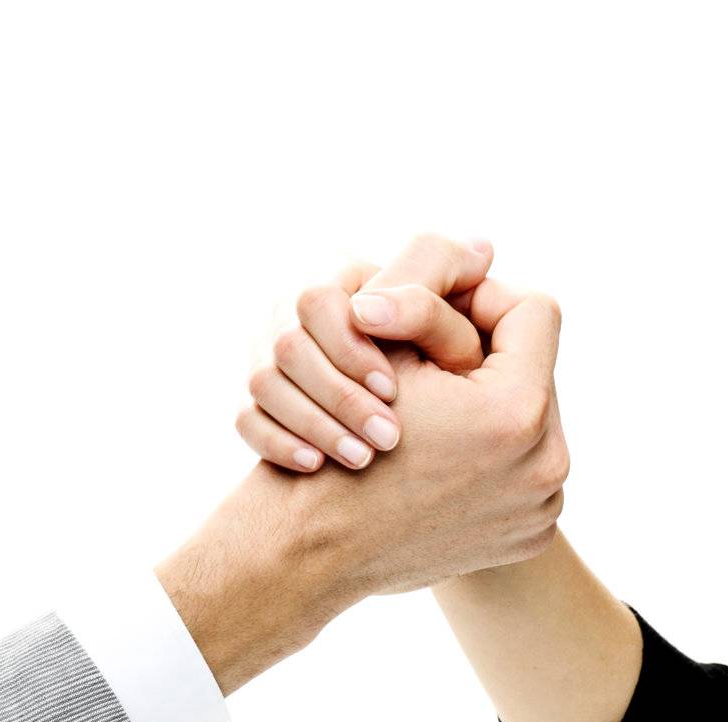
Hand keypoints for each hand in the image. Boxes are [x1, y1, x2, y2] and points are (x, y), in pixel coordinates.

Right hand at [239, 234, 495, 471]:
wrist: (395, 449)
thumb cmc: (436, 369)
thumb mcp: (445, 322)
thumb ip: (451, 283)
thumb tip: (482, 248)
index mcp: (336, 287)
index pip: (319, 303)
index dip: (353, 348)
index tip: (393, 389)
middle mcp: (294, 316)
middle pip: (287, 346)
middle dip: (340, 395)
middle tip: (388, 436)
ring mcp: (266, 361)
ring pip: (262, 383)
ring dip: (316, 423)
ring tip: (362, 459)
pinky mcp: (254, 404)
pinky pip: (245, 419)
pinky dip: (278, 442)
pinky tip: (316, 466)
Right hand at [240, 234, 569, 592]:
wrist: (316, 547)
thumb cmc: (337, 437)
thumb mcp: (381, 343)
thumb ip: (432, 281)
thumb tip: (484, 249)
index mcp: (517, 412)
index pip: (533, 312)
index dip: (483, 301)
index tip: (440, 316)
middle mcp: (546, 467)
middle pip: (534, 372)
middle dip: (486, 362)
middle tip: (432, 369)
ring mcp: (541, 510)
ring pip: (530, 423)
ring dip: (490, 409)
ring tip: (438, 415)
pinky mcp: (528, 538)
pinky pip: (525, 473)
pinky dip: (491, 459)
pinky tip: (446, 459)